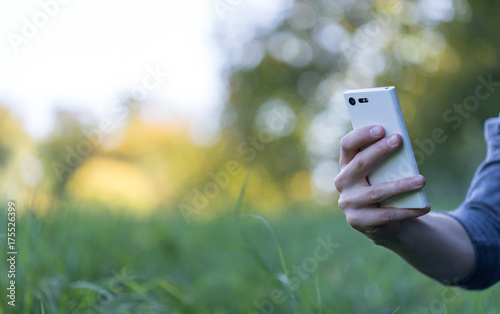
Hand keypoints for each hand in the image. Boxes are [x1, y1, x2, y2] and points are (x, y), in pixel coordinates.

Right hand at [334, 125, 430, 242]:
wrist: (378, 223)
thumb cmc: (382, 187)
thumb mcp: (381, 173)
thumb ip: (385, 161)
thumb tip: (402, 147)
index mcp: (346, 164)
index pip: (347, 145)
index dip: (361, 135)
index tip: (381, 128)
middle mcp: (342, 182)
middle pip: (360, 163)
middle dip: (379, 150)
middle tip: (399, 139)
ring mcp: (348, 202)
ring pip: (376, 192)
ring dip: (401, 185)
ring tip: (422, 180)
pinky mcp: (357, 221)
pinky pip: (385, 215)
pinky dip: (407, 210)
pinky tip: (424, 206)